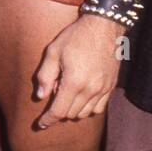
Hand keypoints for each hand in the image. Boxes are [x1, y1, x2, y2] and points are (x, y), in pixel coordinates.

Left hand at [33, 14, 123, 128]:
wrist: (104, 25)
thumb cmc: (76, 36)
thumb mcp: (53, 52)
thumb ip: (45, 76)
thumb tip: (41, 96)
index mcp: (74, 82)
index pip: (59, 111)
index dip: (47, 120)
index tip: (40, 124)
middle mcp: (91, 89)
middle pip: (71, 114)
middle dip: (59, 109)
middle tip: (55, 90)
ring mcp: (103, 89)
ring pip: (85, 113)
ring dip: (73, 110)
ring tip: (68, 91)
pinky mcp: (111, 86)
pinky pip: (99, 108)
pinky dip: (88, 108)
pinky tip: (82, 96)